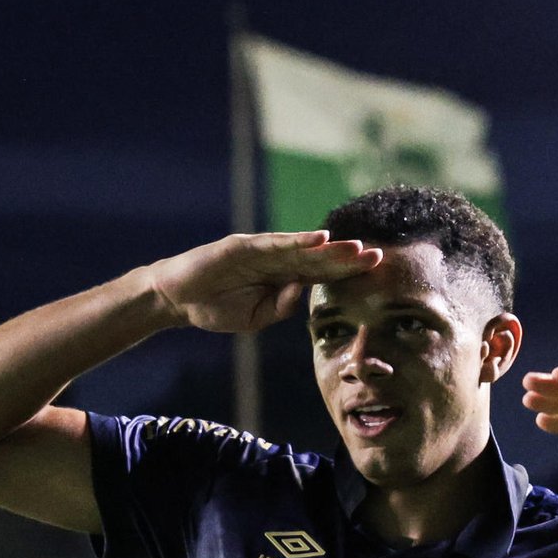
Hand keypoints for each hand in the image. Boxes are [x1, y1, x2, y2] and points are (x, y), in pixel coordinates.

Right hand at [143, 232, 380, 335]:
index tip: (376, 272)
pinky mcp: (244, 246)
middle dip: (348, 258)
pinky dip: (298, 241)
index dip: (347, 272)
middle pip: (319, 258)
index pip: (322, 274)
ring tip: (356, 247)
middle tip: (379, 256)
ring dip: (330, 248)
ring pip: (302, 248)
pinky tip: (320, 239)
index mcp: (282, 278)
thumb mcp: (255, 318)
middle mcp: (277, 260)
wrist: (178, 300)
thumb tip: (300, 292)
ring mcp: (261, 251)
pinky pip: (275, 244)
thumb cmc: (216, 307)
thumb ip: (280, 307)